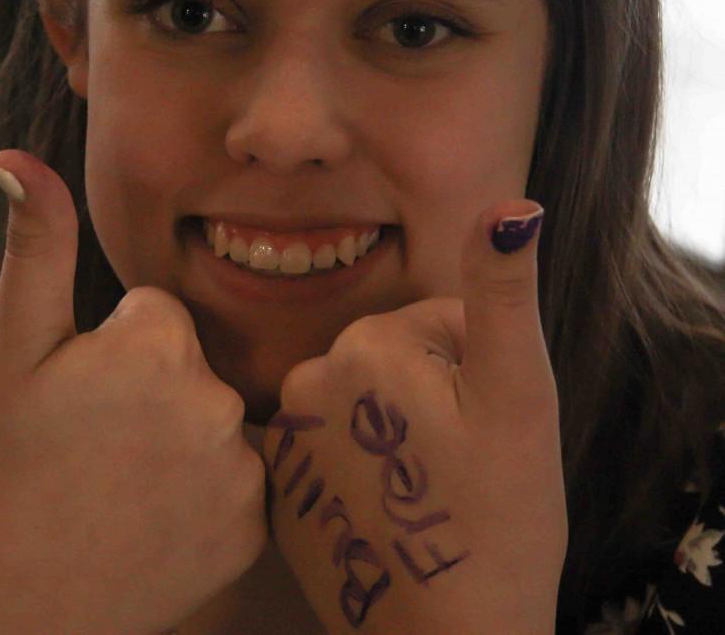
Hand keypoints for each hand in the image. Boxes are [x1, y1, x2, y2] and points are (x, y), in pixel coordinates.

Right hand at [0, 150, 266, 634]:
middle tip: (99, 446)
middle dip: (153, 392)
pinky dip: (210, 494)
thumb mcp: (10, 353)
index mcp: (158, 342)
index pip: (159, 315)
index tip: (83, 397)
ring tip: (125, 485)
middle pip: (195, 366)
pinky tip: (158, 520)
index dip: (116, 352)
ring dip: (185, 441)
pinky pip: (244, 479)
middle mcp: (216, 398)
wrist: (11, 610)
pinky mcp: (256, 527)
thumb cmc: (0, 474)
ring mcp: (243, 468)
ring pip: (221, 419)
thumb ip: (35, 247)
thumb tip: (13, 156)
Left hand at [262, 200, 565, 634]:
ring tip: (421, 483)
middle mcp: (307, 379)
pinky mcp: (279, 485)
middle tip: (455, 458)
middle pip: (392, 358)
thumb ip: (503, 291)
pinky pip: (330, 443)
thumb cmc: (499, 514)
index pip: (436, 322)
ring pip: (361, 400)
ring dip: (394, 429)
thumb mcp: (518, 393)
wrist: (448, 632)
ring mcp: (286, 436)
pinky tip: (384, 503)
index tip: (480, 424)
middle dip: (431, 396)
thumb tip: (511, 205)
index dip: (474, 368)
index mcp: (366, 345)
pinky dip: (357, 463)